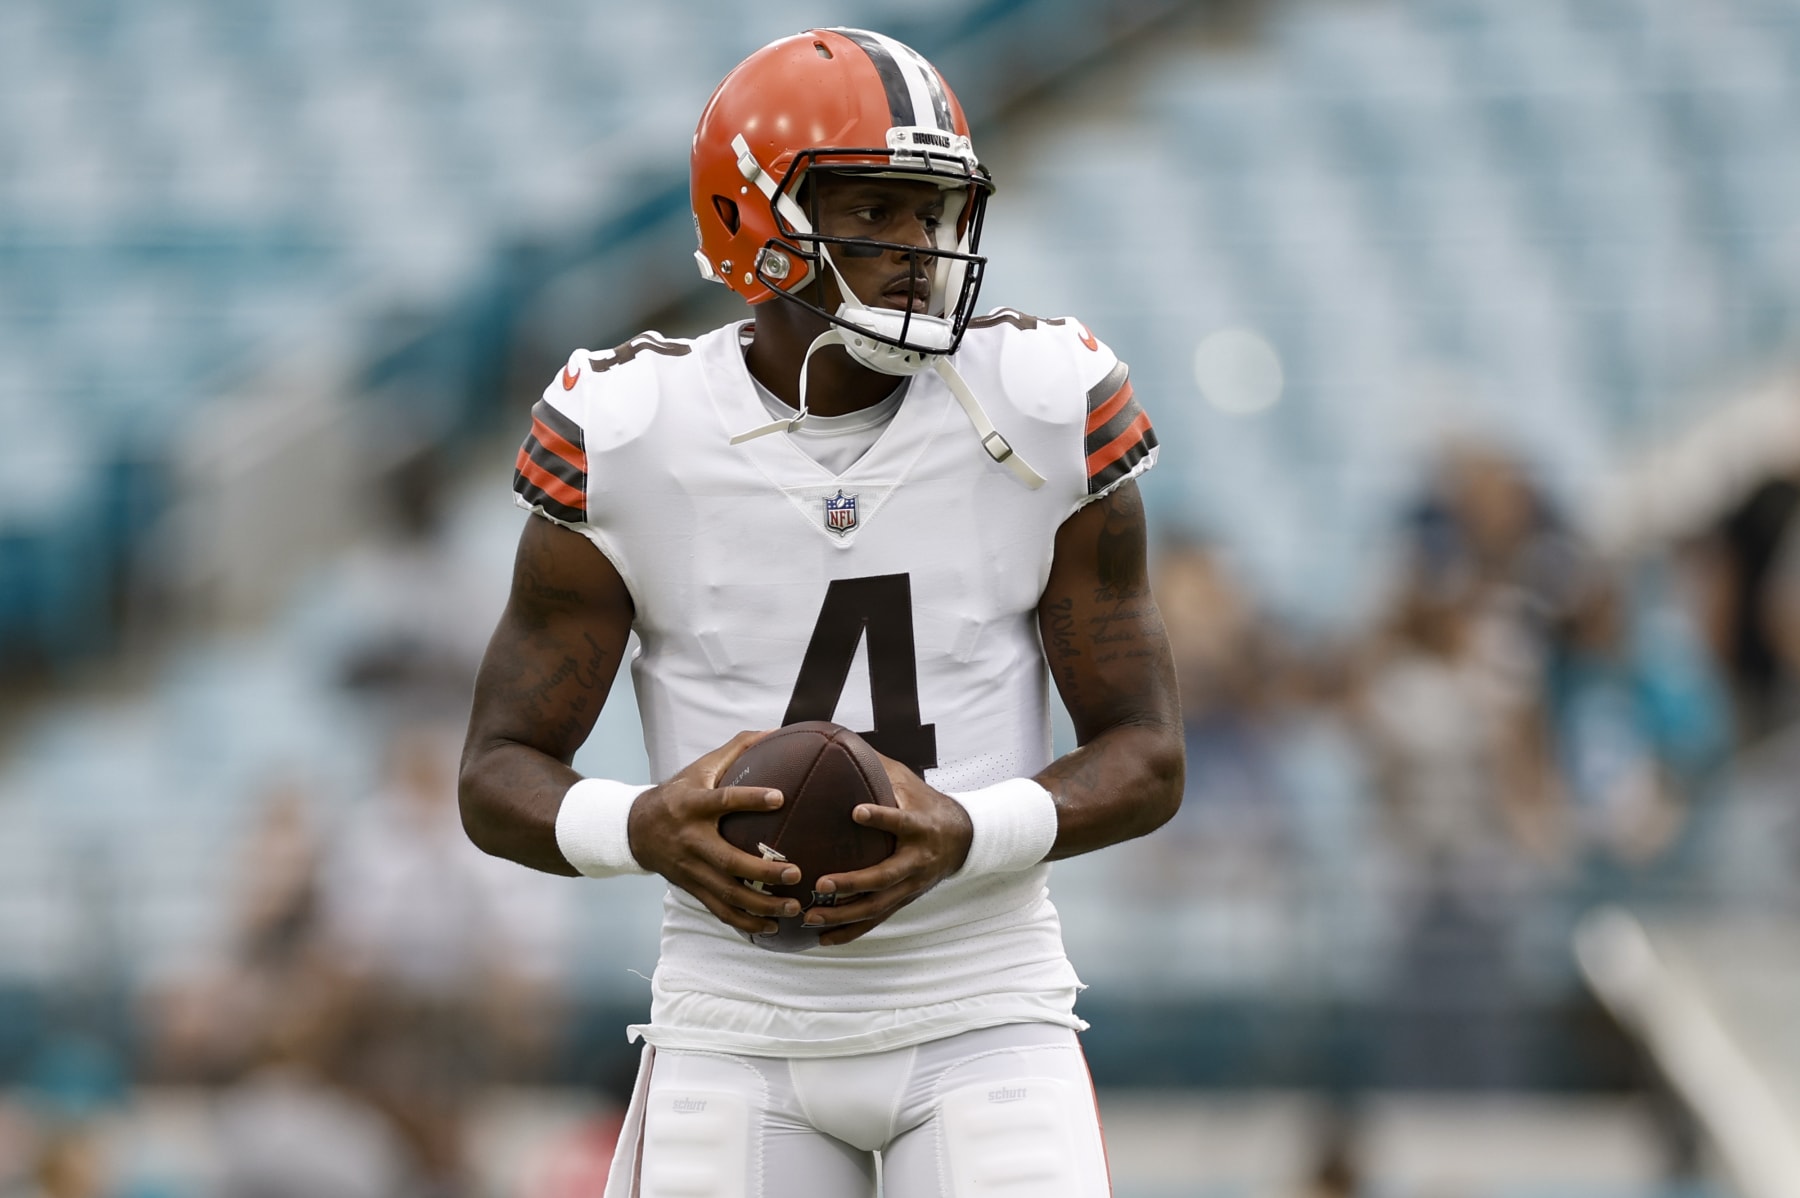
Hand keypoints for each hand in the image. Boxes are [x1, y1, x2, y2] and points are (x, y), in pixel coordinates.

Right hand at [626, 731, 806, 937]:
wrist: (635, 829)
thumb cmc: (679, 793)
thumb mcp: (701, 767)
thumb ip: (738, 748)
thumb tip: (776, 731)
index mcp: (694, 805)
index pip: (723, 801)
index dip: (750, 798)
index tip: (780, 797)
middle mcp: (692, 840)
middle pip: (728, 861)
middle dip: (763, 870)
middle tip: (796, 873)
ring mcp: (692, 869)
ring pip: (728, 894)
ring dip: (762, 905)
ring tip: (792, 907)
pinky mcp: (693, 888)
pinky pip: (720, 911)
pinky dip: (746, 923)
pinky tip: (772, 927)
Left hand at [805, 753, 973, 946]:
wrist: (964, 838)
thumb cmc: (925, 803)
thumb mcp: (908, 780)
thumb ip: (876, 766)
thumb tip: (835, 739)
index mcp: (919, 826)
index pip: (901, 821)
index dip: (882, 817)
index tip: (857, 811)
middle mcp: (916, 860)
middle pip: (885, 876)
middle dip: (853, 883)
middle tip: (821, 884)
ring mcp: (910, 885)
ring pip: (877, 906)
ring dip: (843, 915)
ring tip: (811, 917)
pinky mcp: (903, 900)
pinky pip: (875, 921)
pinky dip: (849, 932)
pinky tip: (822, 940)